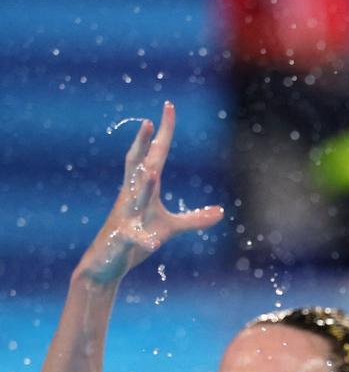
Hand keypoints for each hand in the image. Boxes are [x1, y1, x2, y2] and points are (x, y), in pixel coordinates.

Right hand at [74, 102, 222, 285]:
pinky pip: (133, 238)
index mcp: (142, 189)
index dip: (162, 133)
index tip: (168, 107)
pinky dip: (141, 239)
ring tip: (152, 172)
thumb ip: (195, 219)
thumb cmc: (135, 241)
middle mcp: (131, 197)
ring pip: (134, 199)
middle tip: (149, 121)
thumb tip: (221, 212)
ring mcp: (126, 217)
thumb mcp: (170, 229)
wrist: (105, 265)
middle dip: (143, 145)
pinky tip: (149, 242)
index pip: (154, 155)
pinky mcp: (123, 240)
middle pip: (137, 165)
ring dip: (143, 187)